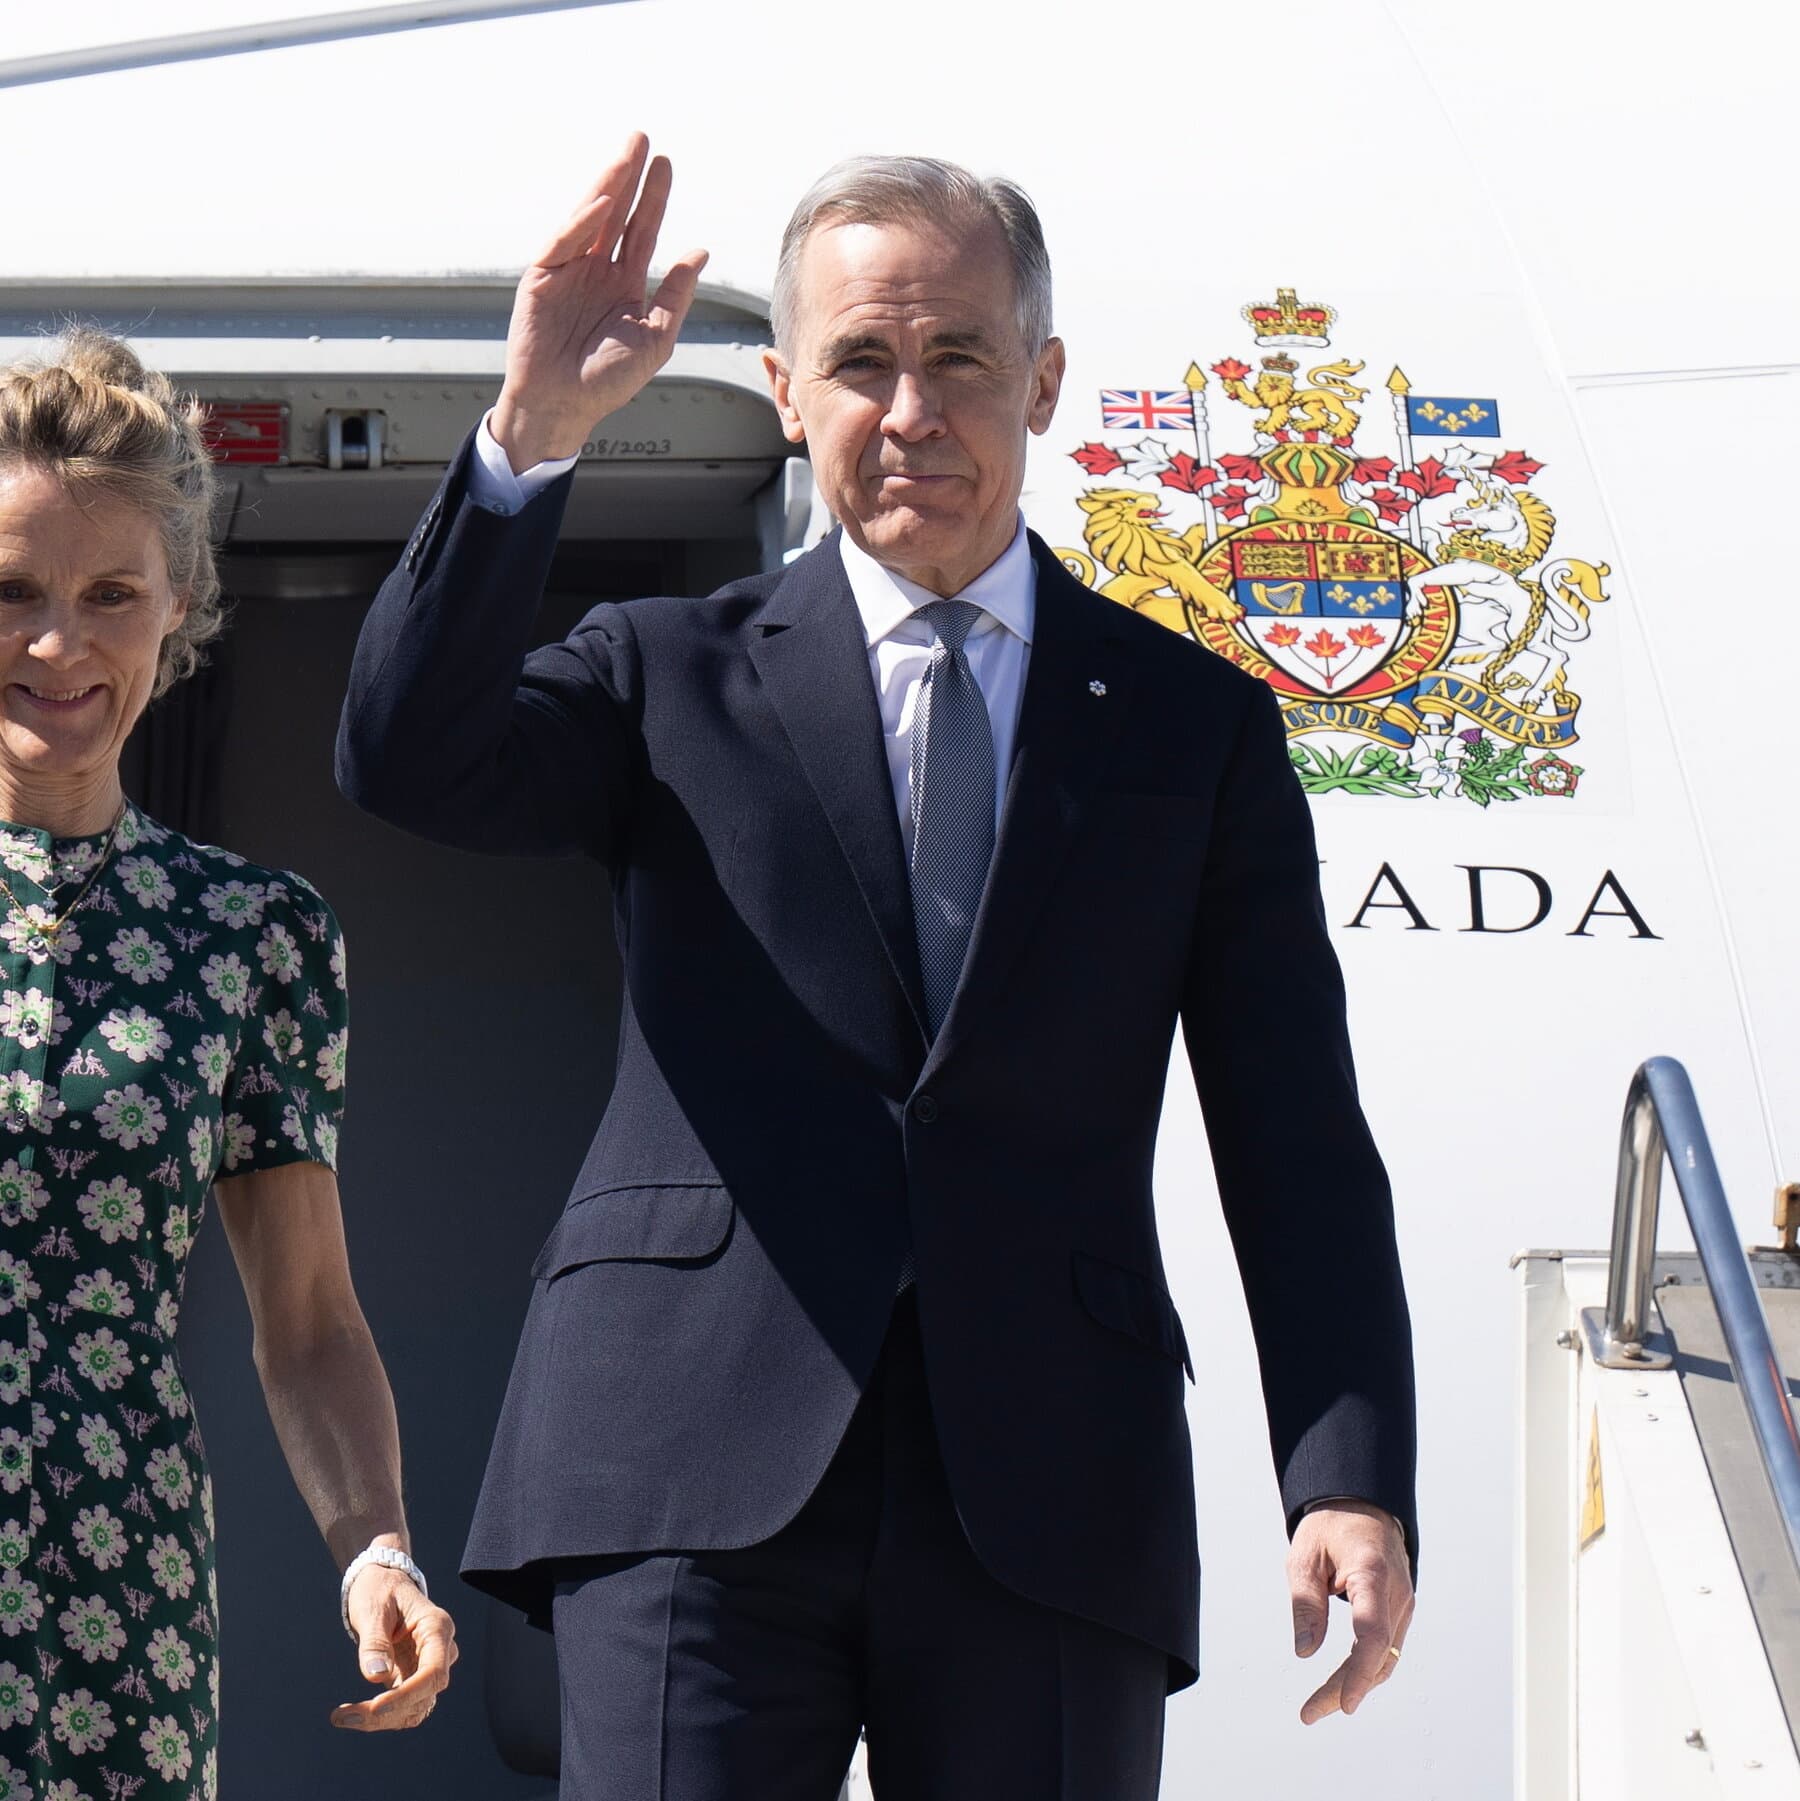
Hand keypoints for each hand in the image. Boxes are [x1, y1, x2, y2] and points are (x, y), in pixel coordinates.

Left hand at [330, 1566, 458, 1731]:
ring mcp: (428, 1666)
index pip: (433, 1672)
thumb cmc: (380, 1590)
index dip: (408, 1695)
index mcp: (437, 1627)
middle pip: (424, 1696)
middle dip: (386, 1713)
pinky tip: (349, 1714)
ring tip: (341, 1716)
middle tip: (342, 1716)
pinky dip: (377, 1716)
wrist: (383, 1583)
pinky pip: (402, 1707)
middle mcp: (439, 1651)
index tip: (374, 1707)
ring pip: (414, 1708)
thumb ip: (375, 1642)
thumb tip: (375, 1677)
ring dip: (380, 1720)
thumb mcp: (373, 1608)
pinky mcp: (413, 1678)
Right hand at [490, 132, 709, 470]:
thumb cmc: (607, 381)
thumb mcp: (655, 338)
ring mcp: (568, 271)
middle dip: (629, 177)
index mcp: (624, 284)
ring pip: (590, 219)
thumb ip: (675, 295)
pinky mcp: (542, 278)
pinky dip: (581, 224)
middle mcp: (596, 271)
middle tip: (642, 140)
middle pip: (617, 214)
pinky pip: (563, 243)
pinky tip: (602, 204)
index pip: (642, 231)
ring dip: (607, 186)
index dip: (654, 199)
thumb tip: (699, 252)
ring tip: (626, 155)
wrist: (563, 405)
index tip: (665, 165)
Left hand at [1287, 1501, 1412, 1724]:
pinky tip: (1342, 1683)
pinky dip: (1366, 1668)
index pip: (1372, 1634)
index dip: (1359, 1674)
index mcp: (1373, 1574)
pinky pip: (1386, 1646)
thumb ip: (1305, 1603)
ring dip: (1356, 1684)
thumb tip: (1305, 1653)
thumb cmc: (1330, 1526)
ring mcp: (1404, 1603)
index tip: (1344, 1705)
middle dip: (1346, 1689)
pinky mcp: (1400, 1609)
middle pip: (1377, 1655)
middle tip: (1310, 1713)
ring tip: (1319, 1706)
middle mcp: (1397, 1593)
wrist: (1363, 1503)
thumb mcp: (1304, 1556)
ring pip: (1385, 1657)